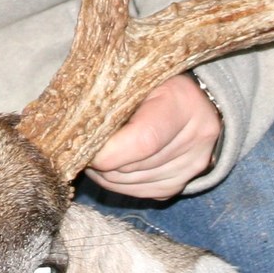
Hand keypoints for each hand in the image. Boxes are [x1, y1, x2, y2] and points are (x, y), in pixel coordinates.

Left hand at [83, 74, 220, 200]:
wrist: (190, 98)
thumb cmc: (152, 82)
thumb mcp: (135, 80)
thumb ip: (112, 103)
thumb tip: (77, 133)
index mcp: (184, 103)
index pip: (143, 140)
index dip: (108, 151)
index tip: (82, 146)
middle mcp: (196, 137)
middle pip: (135, 166)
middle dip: (101, 163)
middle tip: (82, 148)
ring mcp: (192, 164)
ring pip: (133, 183)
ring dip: (106, 174)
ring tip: (96, 153)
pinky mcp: (183, 183)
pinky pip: (140, 192)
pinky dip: (119, 183)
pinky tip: (112, 164)